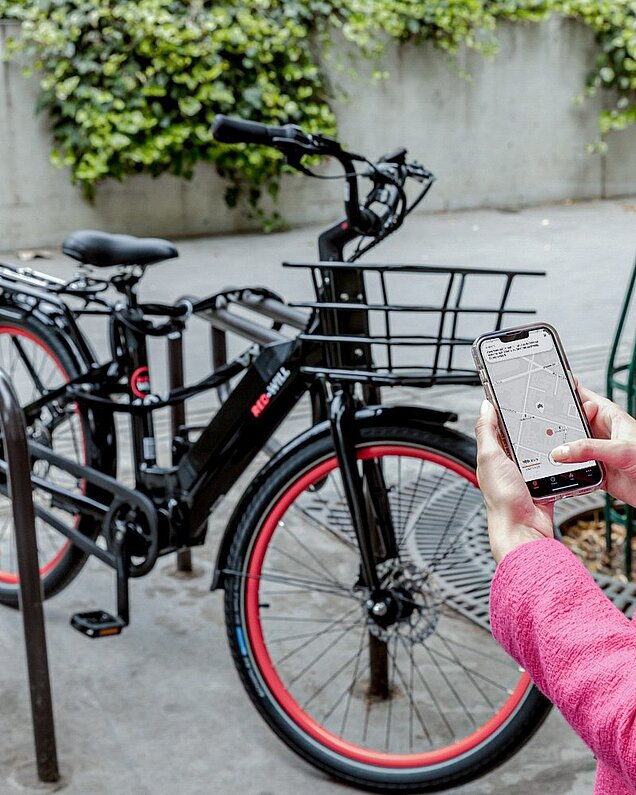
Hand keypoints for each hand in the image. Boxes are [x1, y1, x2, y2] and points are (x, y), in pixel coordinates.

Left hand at [475, 400, 553, 563]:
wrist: (523, 530)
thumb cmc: (502, 500)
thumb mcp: (490, 458)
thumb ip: (486, 431)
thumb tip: (485, 407)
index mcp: (493, 456)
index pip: (500, 427)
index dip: (509, 413)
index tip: (521, 398)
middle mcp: (509, 464)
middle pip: (525, 437)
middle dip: (535, 427)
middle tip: (547, 413)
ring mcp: (527, 475)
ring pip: (542, 451)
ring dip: (549, 445)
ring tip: (558, 432)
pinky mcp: (544, 485)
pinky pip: (555, 468)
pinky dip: (560, 463)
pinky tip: (564, 456)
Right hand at [551, 384, 635, 506]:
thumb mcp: (620, 450)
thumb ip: (589, 448)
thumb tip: (561, 451)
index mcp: (610, 417)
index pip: (583, 398)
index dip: (566, 394)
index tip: (546, 392)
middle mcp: (602, 433)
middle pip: (571, 424)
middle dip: (556, 425)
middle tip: (541, 427)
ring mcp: (597, 452)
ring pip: (570, 446)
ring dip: (560, 450)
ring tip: (547, 449)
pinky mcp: (595, 471)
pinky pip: (574, 468)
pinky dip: (565, 470)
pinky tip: (559, 469)